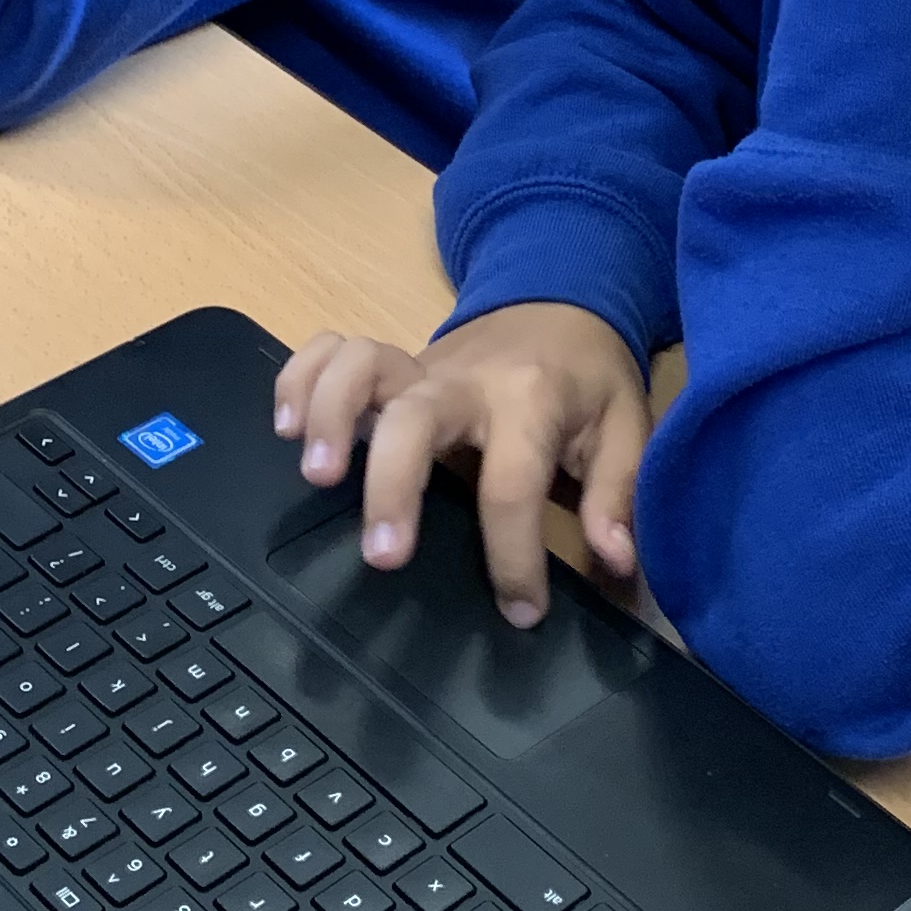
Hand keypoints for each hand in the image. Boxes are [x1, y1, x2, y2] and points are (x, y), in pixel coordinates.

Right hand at [275, 306, 649, 627]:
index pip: (512, 484)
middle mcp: (466, 381)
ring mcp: (419, 366)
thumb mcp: (625, 427)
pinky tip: (285, 428)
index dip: (513, 556)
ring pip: (360, 368)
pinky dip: (298, 379)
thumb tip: (616, 561)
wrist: (561, 300)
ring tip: (315, 476)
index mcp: (531, 400)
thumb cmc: (590, 377)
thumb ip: (617, 494)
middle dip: (391, 485)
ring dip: (328, 415)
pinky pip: (329, 351)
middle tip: (381, 556)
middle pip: (414, 419)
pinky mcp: (390, 367)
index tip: (520, 610)